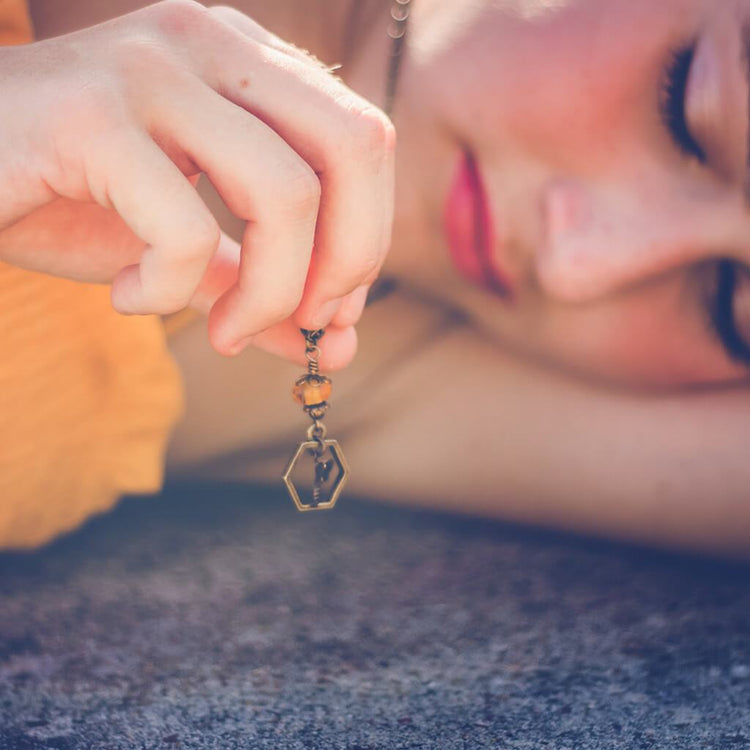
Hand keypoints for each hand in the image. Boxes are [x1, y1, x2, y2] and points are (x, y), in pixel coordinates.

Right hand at [0, 0, 394, 365]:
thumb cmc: (64, 196)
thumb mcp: (184, 245)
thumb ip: (258, 287)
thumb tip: (335, 350)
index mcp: (245, 64)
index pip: (364, 142)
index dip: (367, 239)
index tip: (330, 313)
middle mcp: (210, 45)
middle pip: (356, 148)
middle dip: (349, 260)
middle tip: (306, 324)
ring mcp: (151, 70)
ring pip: (285, 194)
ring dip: (270, 294)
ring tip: (222, 333)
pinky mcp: (88, 116)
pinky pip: (183, 230)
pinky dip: (167, 292)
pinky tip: (129, 298)